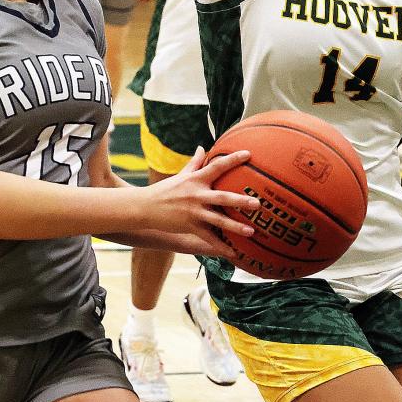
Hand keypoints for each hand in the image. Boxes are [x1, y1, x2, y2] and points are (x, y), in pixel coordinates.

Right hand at [138, 147, 254, 250]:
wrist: (145, 206)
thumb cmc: (165, 190)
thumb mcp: (181, 175)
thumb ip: (194, 162)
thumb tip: (203, 147)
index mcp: (196, 179)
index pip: (217, 166)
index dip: (233, 159)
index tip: (249, 154)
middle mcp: (197, 195)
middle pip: (222, 197)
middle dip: (240, 201)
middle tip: (257, 204)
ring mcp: (194, 212)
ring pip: (218, 220)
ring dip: (235, 226)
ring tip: (251, 231)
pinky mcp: (190, 226)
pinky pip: (208, 238)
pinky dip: (221, 246)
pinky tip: (234, 254)